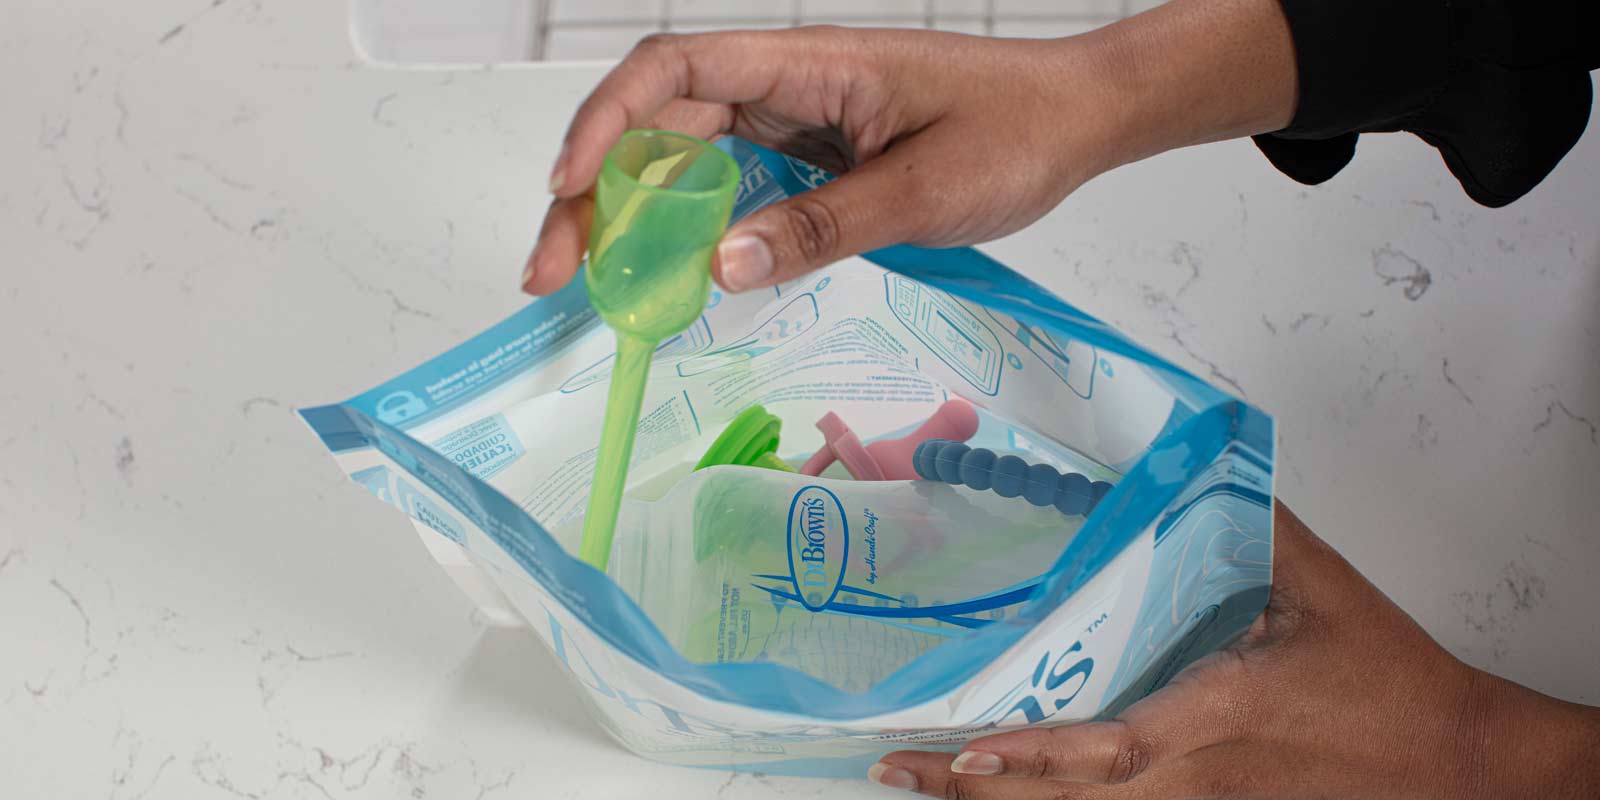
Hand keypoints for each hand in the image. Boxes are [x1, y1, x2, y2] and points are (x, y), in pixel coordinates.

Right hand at [523, 0, 1299, 295]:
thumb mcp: (922, 193)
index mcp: (809, 64)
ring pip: (689, 154)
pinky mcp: (816, 156)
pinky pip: (735, 183)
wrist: (1079, 120)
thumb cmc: (1017, 133)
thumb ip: (820, 228)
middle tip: (557, 269)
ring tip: (596, 278)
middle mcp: (790, 84)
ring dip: (636, 210)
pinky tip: (675, 271)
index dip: (607, 121)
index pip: (676, 68)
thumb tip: (717, 267)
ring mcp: (800, 120)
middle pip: (661, 118)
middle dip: (598, 187)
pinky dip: (695, 224)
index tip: (571, 189)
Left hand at [870, 503, 1599, 798]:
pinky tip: (1006, 790)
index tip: (966, 753)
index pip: (1110, 750)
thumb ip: (1256, 519)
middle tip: (895, 764)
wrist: (1459, 765)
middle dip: (977, 792)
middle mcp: (1193, 778)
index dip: (1037, 759)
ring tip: (921, 778)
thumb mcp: (1322, 588)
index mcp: (1214, 719)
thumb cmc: (1390, 683)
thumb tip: (1200, 450)